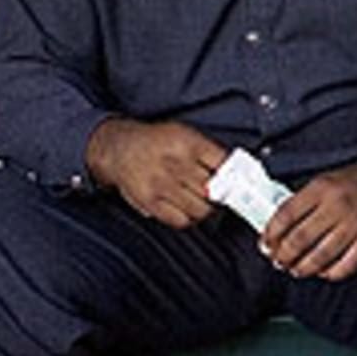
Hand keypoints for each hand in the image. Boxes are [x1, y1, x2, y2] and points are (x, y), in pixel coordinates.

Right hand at [86, 118, 225, 228]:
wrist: (119, 148)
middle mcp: (175, 163)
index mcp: (188, 142)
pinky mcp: (150, 201)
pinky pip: (180, 220)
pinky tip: (185, 209)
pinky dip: (187, 218)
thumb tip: (237, 175)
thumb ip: (210, 154)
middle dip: (219, 195)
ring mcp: (162, 183)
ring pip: (201, 209)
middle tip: (216, 194)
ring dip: (204, 208)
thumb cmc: (157, 143)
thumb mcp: (186, 135)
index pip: (224, 165)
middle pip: (214, 190)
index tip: (237, 183)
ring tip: (200, 201)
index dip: (234, 177)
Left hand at [259, 162, 356, 281]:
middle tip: (278, 261)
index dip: (271, 234)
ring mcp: (355, 225)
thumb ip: (302, 203)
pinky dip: (330, 273)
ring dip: (303, 268)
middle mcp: (338, 206)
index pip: (286, 215)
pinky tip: (323, 272)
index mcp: (321, 188)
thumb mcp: (323, 182)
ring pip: (321, 256)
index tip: (265, 245)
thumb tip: (277, 230)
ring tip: (296, 270)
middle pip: (300, 239)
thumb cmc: (352, 184)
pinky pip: (346, 266)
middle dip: (284, 255)